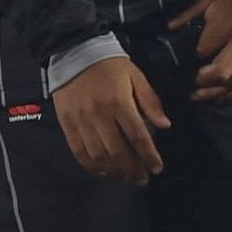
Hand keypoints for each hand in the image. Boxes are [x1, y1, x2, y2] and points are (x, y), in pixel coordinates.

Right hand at [49, 55, 169, 184]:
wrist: (74, 52)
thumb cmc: (112, 65)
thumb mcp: (137, 77)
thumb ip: (151, 102)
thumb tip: (165, 126)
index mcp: (119, 102)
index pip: (137, 136)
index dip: (148, 155)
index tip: (157, 168)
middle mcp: (99, 115)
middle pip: (117, 150)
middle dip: (132, 169)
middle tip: (143, 179)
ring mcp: (80, 120)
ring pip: (97, 155)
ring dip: (113, 170)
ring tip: (126, 177)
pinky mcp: (66, 123)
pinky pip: (78, 151)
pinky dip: (91, 165)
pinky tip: (103, 172)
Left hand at [165, 0, 231, 102]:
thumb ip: (188, 14)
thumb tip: (169, 28)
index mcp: (231, 27)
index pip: (208, 51)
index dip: (193, 60)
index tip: (180, 66)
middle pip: (224, 73)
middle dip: (203, 82)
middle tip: (188, 84)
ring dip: (216, 93)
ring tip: (198, 95)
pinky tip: (219, 97)